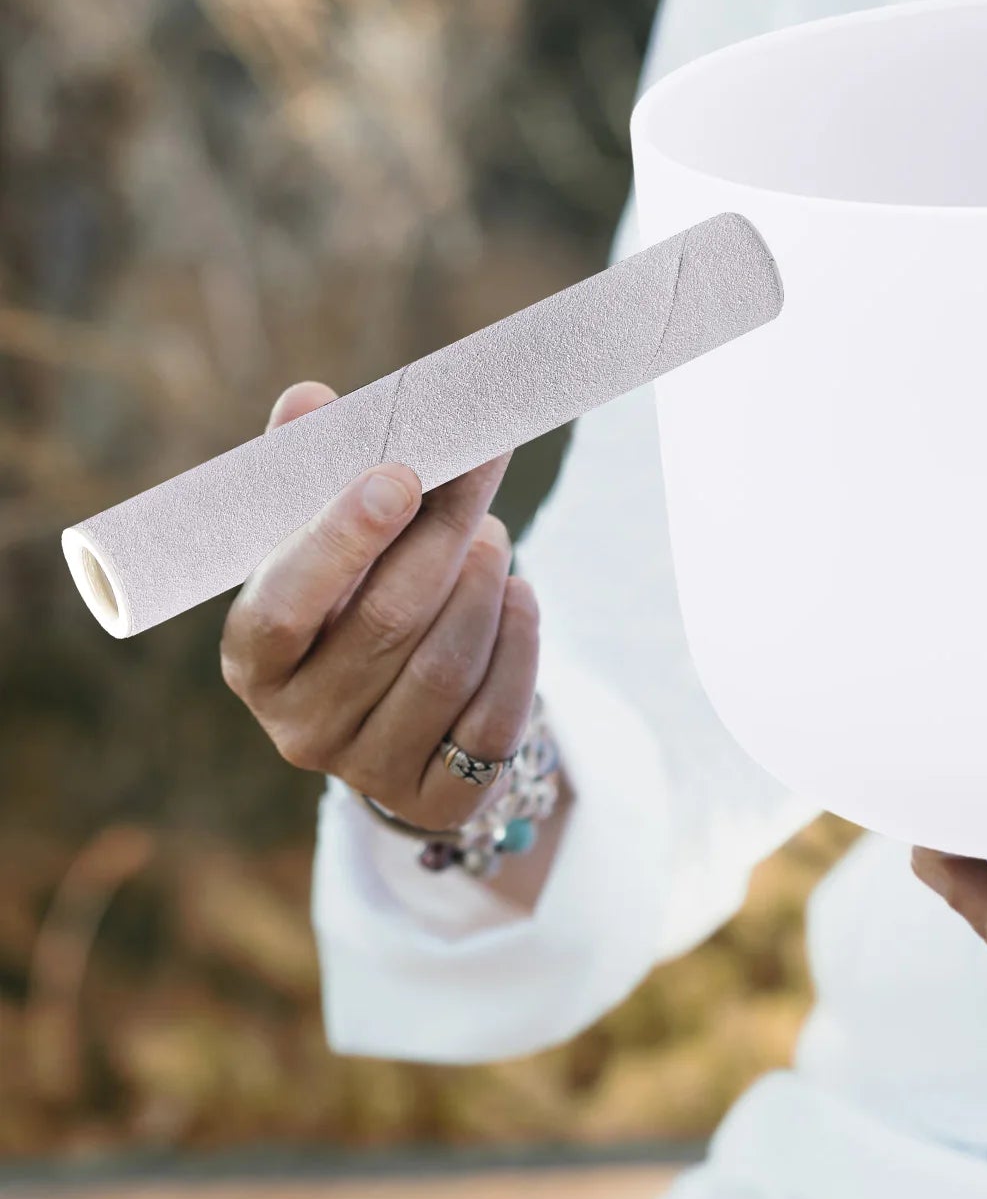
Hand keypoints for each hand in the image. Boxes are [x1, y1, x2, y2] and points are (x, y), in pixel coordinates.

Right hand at [221, 381, 539, 833]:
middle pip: (385, 623)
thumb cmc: (350, 607)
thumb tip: (310, 399)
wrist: (392, 719)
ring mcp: (368, 769)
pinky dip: (518, 646)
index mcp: (253, 660)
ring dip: (482, 585)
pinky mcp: (437, 799)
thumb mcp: (320, 548)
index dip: (340, 540)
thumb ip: (310, 477)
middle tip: (481, 468)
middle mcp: (300, 726)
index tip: (398, 473)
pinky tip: (520, 597)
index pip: (283, 605)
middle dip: (441, 536)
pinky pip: (492, 719)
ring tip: (492, 536)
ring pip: (444, 667)